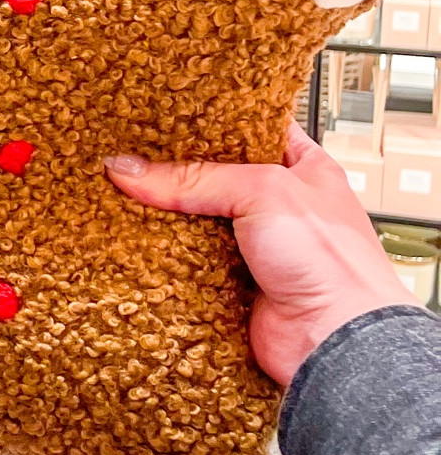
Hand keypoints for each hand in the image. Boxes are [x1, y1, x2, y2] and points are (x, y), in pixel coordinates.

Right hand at [106, 123, 411, 385]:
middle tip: (132, 154)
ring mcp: (255, 249)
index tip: (166, 114)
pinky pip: (187, 264)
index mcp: (303, 170)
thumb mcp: (263, 192)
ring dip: (165, 217)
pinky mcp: (232, 286)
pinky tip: (135, 241)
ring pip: (196, 222)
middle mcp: (279, 208)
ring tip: (121, 193)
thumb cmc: (332, 261)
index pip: (251, 130)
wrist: (333, 339)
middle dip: (175, 171)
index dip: (212, 121)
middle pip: (214, 178)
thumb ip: (195, 177)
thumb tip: (130, 170)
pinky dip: (164, 258)